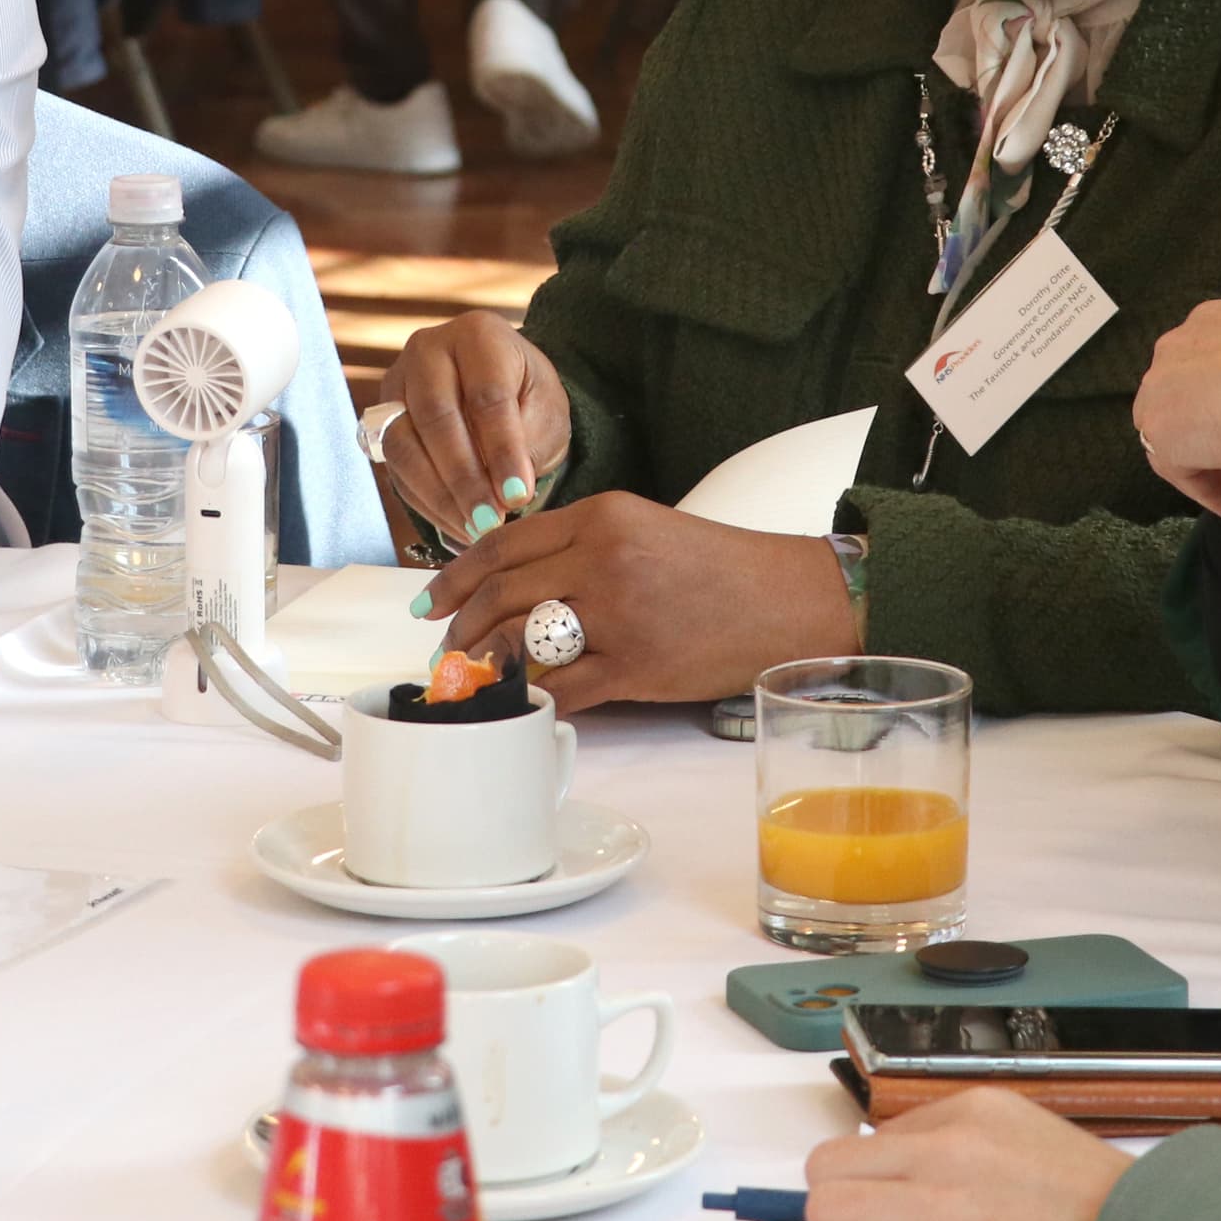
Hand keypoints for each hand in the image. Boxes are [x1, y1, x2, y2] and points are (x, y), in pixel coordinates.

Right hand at [378, 311, 573, 545]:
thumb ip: (528, 443)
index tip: (517, 496)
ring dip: (439, 495)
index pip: (486, 395)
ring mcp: (396, 384)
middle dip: (464, 478)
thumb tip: (505, 493)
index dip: (501, 450)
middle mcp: (427, 351)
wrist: (498, 387)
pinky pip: (394, 467)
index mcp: (478, 335)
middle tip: (490, 521)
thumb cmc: (527, 396)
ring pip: (403, 444)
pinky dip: (426, 502)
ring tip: (473, 530)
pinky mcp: (380, 420)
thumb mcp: (547, 410)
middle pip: (436, 417)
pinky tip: (456, 524)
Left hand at [419, 492, 855, 710]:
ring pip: (519, 642)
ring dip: (486, 664)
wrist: (787, 603)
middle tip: (446, 646)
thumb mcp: (646, 530)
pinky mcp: (634, 666)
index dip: (456, 575)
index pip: (503, 544)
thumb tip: (515, 586)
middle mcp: (602, 560)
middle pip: (501, 594)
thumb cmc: (721, 569)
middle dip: (461, 625)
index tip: (432, 598)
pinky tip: (520, 702)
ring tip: (476, 675)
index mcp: (602, 518)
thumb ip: (582, 547)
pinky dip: (531, 698)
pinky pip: (560, 689)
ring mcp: (617, 616)